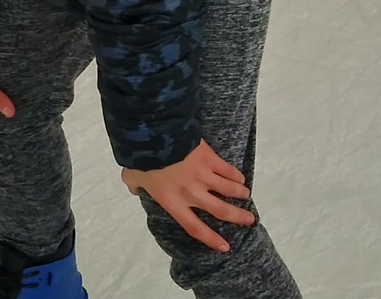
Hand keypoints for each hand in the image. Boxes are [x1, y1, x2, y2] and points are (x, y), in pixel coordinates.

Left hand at [121, 141, 254, 252]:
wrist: (154, 134)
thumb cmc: (141, 159)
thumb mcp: (131, 176)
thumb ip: (134, 185)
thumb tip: (133, 188)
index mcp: (173, 202)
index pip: (194, 227)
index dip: (211, 239)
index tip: (225, 247)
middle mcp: (192, 193)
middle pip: (220, 210)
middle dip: (237, 216)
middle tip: (249, 219)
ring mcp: (203, 176)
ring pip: (228, 189)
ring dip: (240, 193)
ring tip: (246, 195)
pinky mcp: (210, 158)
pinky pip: (227, 170)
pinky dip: (236, 175)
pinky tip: (241, 177)